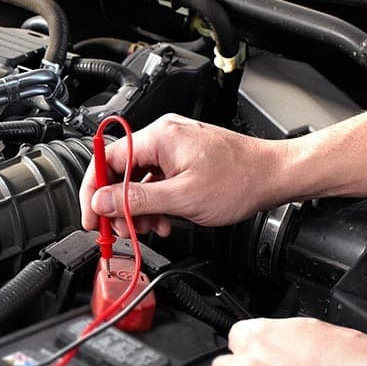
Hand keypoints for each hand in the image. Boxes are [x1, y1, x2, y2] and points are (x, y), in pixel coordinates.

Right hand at [79, 114, 286, 235]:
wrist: (275, 176)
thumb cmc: (240, 180)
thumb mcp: (182, 198)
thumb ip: (136, 200)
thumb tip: (101, 202)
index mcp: (159, 137)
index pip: (106, 159)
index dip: (93, 191)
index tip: (91, 216)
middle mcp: (163, 135)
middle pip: (121, 171)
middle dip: (118, 204)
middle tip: (119, 230)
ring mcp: (174, 146)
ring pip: (138, 178)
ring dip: (138, 207)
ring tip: (149, 228)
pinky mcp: (184, 158)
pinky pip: (156, 179)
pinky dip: (155, 201)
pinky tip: (163, 219)